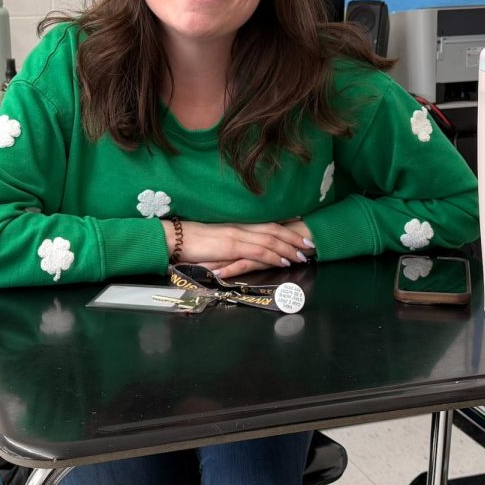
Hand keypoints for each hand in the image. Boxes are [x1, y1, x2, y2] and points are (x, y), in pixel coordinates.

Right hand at [163, 220, 314, 277]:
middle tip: (310, 243)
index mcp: (237, 224)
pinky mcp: (231, 246)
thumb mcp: (215, 240)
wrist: (175, 238)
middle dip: (294, 237)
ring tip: (303, 255)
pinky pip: (258, 251)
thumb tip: (243, 251)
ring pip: (270, 240)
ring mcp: (236, 236)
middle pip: (274, 230)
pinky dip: (274, 255)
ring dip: (289, 248)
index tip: (300, 229)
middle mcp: (240, 227)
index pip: (267, 223)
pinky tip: (283, 261)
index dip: (285, 226)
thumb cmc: (191, 241)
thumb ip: (231, 245)